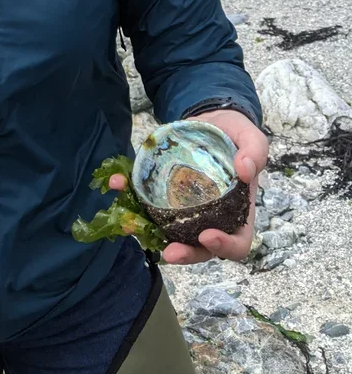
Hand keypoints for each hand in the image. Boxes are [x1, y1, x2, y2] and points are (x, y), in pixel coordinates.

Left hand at [109, 109, 267, 265]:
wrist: (211, 120)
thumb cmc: (236, 136)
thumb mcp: (252, 138)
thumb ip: (255, 152)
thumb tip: (244, 170)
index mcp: (237, 212)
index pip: (237, 242)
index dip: (224, 247)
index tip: (208, 236)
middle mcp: (209, 216)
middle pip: (198, 247)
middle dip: (184, 253)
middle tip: (168, 252)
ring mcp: (183, 207)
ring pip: (167, 230)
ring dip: (147, 230)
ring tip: (130, 224)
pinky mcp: (162, 192)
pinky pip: (144, 200)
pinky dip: (127, 194)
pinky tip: (117, 182)